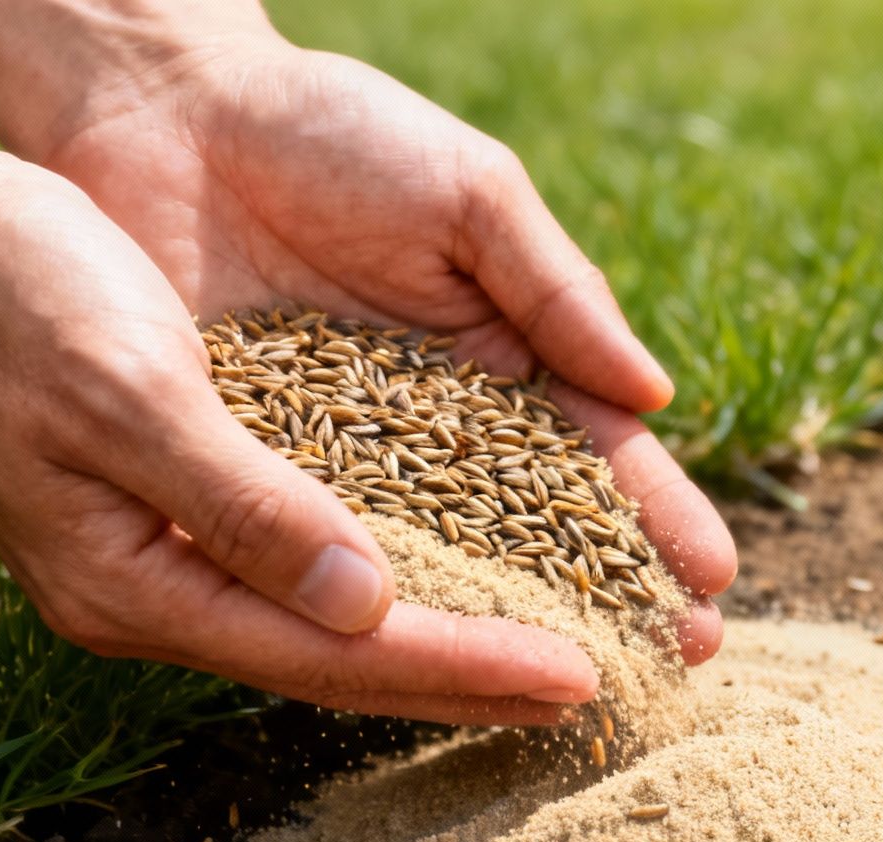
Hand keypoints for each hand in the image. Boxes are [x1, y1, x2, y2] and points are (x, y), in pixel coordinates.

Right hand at [0, 162, 609, 724]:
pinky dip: (391, 577)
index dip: (461, 668)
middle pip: (342, 662)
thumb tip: (367, 603)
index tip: (577, 678)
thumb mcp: (129, 392)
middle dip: (471, 677)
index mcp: (136, 582)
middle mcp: (156, 590)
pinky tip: (454, 573)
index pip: (334, 654)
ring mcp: (164, 553)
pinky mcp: (180, 502)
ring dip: (442, 638)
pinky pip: (308, 565)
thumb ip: (245, 505)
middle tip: (596, 690)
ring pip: (331, 621)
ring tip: (548, 651)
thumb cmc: (8, 299)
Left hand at [31, 38, 736, 661]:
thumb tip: (653, 396)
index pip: (593, 456)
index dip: (651, 518)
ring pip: (433, 563)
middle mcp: (430, 429)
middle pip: (530, 532)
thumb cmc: (336, 132)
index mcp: (499, 361)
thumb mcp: (469, 197)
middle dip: (604, 597)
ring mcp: (341, 463)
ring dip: (499, 627)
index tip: (711, 583)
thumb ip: (556, 292)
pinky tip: (416, 664)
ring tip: (569, 686)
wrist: (171, 114)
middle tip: (675, 663)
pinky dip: (362, 608)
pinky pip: (315, 554)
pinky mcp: (250, 476)